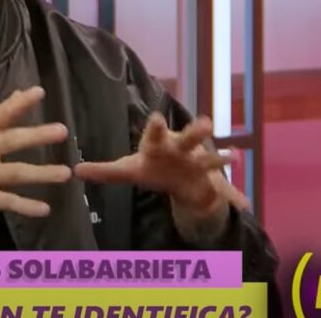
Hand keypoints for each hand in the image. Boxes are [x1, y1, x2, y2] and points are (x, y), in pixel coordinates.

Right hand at [0, 86, 71, 244]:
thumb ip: (0, 116)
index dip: (20, 103)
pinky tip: (44, 209)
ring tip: (65, 173)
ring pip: (14, 173)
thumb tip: (22, 92)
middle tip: (62, 131)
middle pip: (11, 140)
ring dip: (41, 173)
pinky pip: (5, 201)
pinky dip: (25, 206)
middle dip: (37, 135)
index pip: (1, 113)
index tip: (39, 92)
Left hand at [75, 113, 249, 213]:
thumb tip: (76, 171)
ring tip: (232, 155)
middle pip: (188, 138)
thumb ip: (104, 172)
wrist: (180, 179)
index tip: (153, 117)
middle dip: (196, 131)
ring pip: (210, 157)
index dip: (154, 126)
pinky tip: (244, 203)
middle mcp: (181, 148)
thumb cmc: (153, 168)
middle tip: (206, 122)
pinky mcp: (210, 179)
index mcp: (159, 144)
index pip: (154, 133)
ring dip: (220, 157)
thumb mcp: (129, 170)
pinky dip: (233, 196)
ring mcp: (198, 162)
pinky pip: (222, 187)